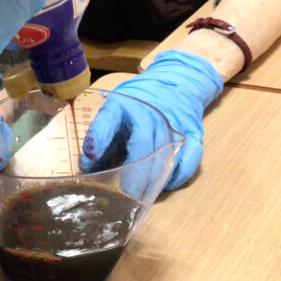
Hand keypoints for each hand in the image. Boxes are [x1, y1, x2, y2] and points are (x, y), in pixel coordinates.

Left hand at [81, 50, 222, 192]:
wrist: (174, 83)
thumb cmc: (137, 103)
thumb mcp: (114, 110)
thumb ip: (101, 136)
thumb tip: (87, 167)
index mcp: (124, 104)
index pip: (109, 120)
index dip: (98, 140)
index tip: (90, 160)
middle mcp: (150, 113)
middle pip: (142, 146)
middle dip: (132, 175)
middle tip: (124, 196)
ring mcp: (174, 123)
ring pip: (166, 156)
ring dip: (154, 180)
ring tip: (141, 197)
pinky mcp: (193, 133)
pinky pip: (190, 159)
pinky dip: (179, 175)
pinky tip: (165, 185)